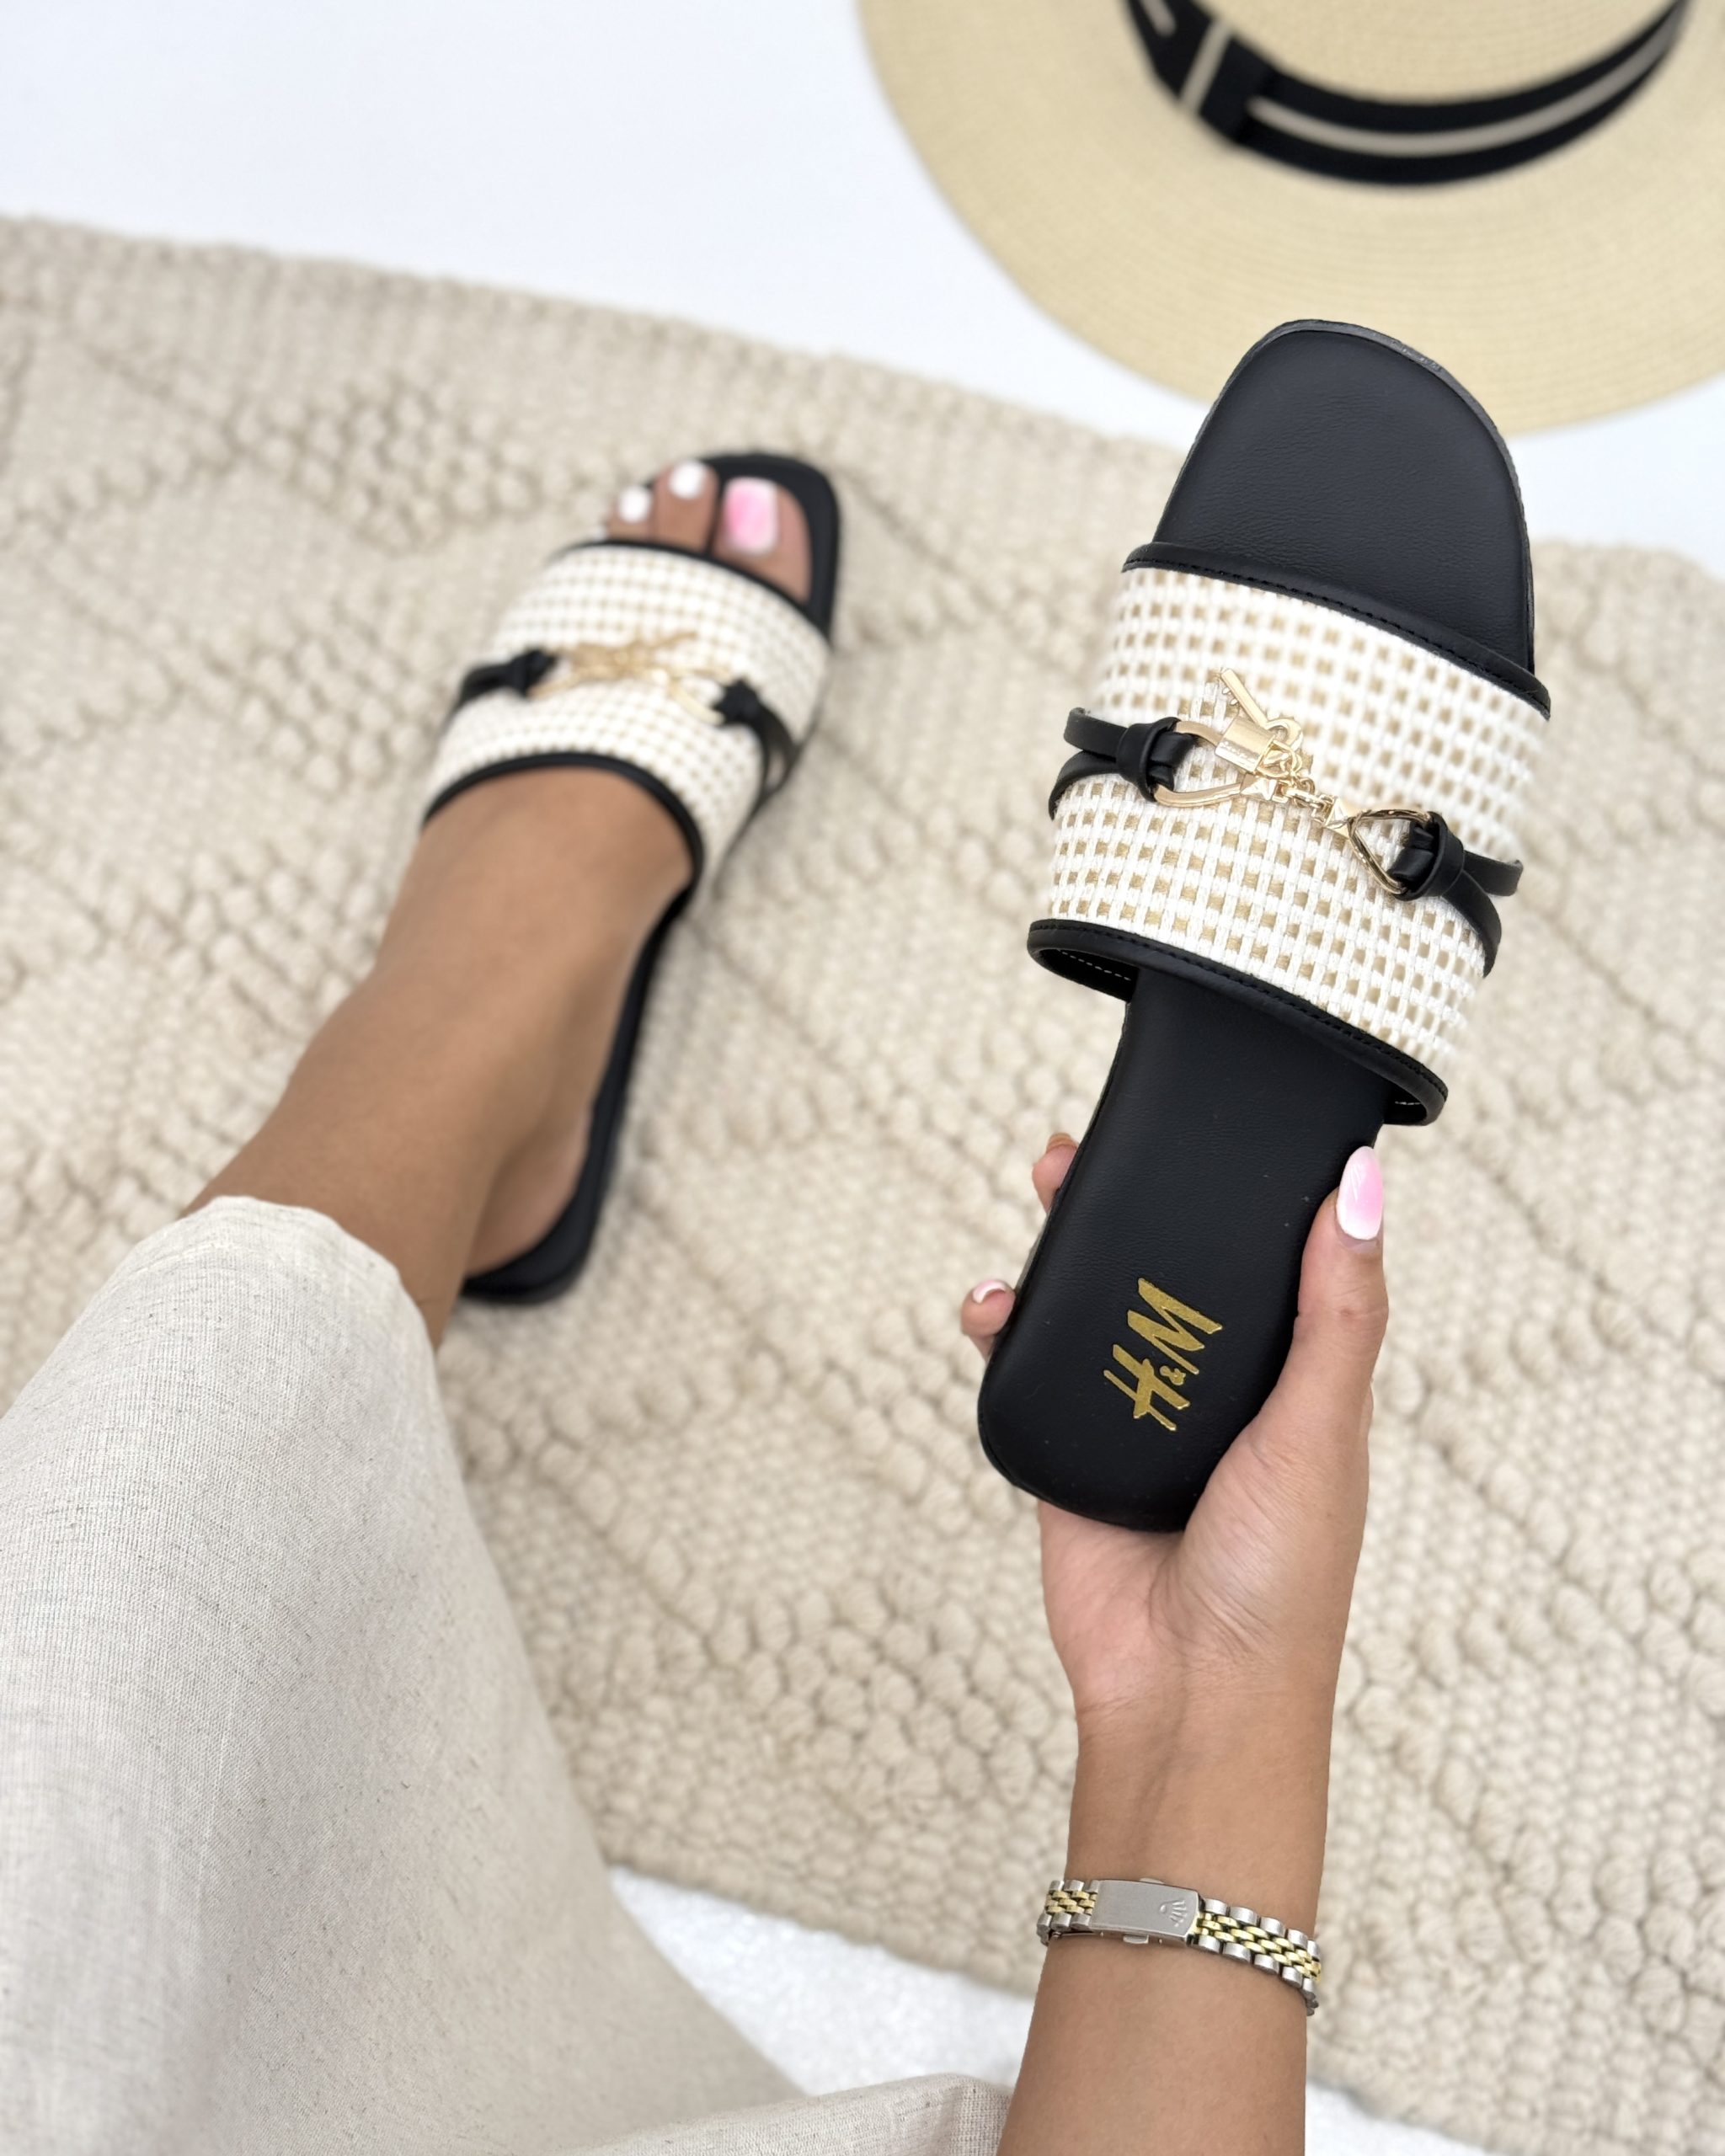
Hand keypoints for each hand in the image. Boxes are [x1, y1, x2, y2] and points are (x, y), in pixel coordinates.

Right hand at [963, 1136, 1386, 1753]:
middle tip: (1087, 1150)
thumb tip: (1362, 1186)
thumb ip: (1337, 1312)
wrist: (1187, 1694)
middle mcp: (1213, 1391)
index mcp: (1292, 1378)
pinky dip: (1007, 1328)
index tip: (1209, 1125)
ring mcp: (1135, 1419)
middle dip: (1128, 1206)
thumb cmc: (1281, 1580)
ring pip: (1093, 1309)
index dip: (1240, 1193)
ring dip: (1062, 1251)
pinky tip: (995, 1305)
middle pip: (1165, 1272)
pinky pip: (1032, 1370)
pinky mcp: (1069, 1451)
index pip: (1269, 1261)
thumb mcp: (1322, 1428)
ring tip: (1044, 1193)